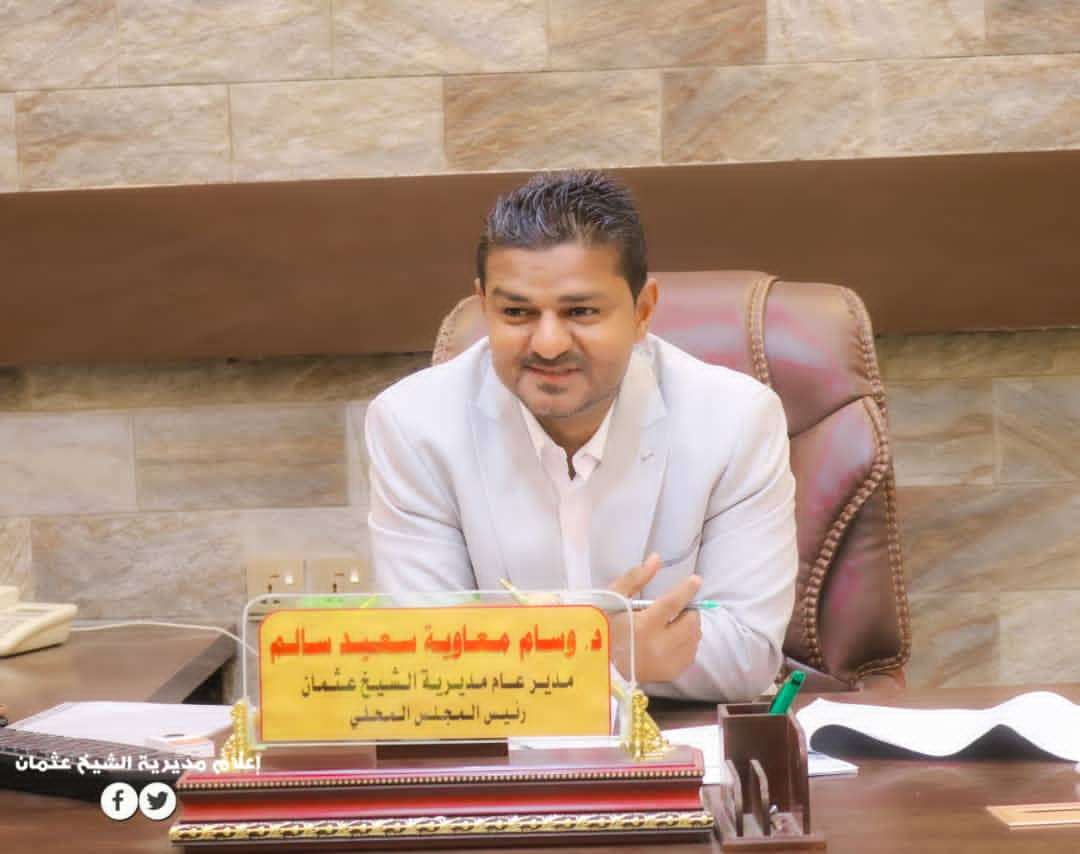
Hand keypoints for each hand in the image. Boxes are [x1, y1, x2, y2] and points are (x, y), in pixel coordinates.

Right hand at [607, 553, 702, 683]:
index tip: (695, 580)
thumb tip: (656, 559)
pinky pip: (690, 654)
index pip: (673, 604)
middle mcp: (659, 646)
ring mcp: (666, 663)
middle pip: (690, 623)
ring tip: (674, 623)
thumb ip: (635, 578)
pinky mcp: (670, 674)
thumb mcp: (613, 599)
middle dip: (689, 611)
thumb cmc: (602, 628)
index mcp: (643, 625)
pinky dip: (687, 644)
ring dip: (689, 627)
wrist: (597, 666)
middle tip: (678, 608)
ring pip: (694, 639)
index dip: (687, 590)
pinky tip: (673, 640)